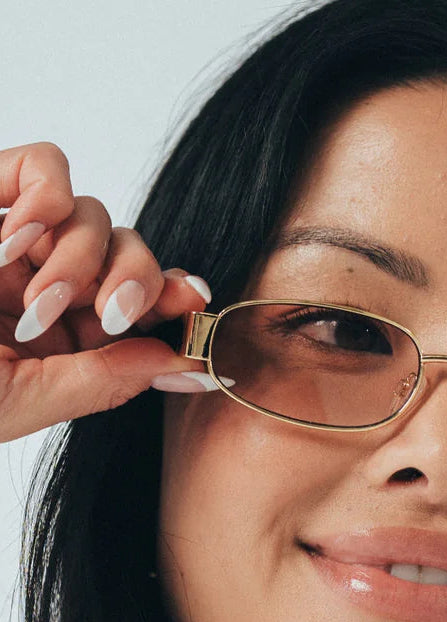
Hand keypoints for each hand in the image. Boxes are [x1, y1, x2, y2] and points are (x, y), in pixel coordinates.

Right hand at [0, 141, 217, 443]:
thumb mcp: (24, 398)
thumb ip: (105, 380)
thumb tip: (187, 366)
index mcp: (61, 341)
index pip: (140, 308)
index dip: (174, 299)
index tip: (196, 302)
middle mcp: (45, 286)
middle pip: (131, 255)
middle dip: (135, 282)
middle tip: (112, 314)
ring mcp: (16, 240)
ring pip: (96, 214)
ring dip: (79, 257)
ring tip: (34, 301)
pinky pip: (46, 165)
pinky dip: (45, 197)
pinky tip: (16, 240)